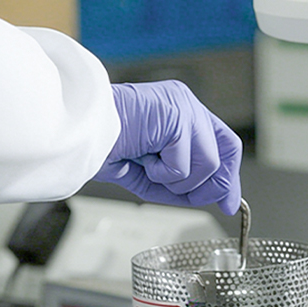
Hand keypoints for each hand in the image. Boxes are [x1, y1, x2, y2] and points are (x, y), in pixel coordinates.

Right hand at [93, 80, 241, 214]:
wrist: (78, 131)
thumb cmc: (102, 145)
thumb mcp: (151, 171)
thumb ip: (184, 182)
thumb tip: (217, 197)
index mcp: (179, 111)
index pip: (222, 142)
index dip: (229, 176)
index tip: (230, 203)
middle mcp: (186, 103)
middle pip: (228, 149)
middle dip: (214, 184)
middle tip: (187, 193)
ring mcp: (184, 107)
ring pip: (209, 164)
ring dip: (177, 180)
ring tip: (148, 165)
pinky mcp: (177, 117)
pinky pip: (186, 166)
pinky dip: (162, 174)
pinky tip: (142, 158)